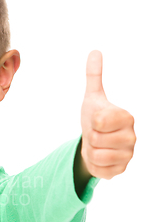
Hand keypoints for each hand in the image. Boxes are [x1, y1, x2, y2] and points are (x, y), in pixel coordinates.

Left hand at [80, 50, 135, 178]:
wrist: (95, 142)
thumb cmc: (95, 118)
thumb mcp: (92, 98)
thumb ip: (93, 76)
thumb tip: (95, 51)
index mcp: (126, 117)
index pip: (98, 121)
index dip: (91, 121)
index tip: (96, 120)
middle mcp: (132, 137)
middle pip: (94, 138)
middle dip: (89, 137)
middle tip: (95, 134)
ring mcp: (128, 155)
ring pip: (96, 155)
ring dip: (90, 151)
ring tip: (97, 145)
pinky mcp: (120, 171)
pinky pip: (98, 170)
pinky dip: (93, 165)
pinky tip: (99, 157)